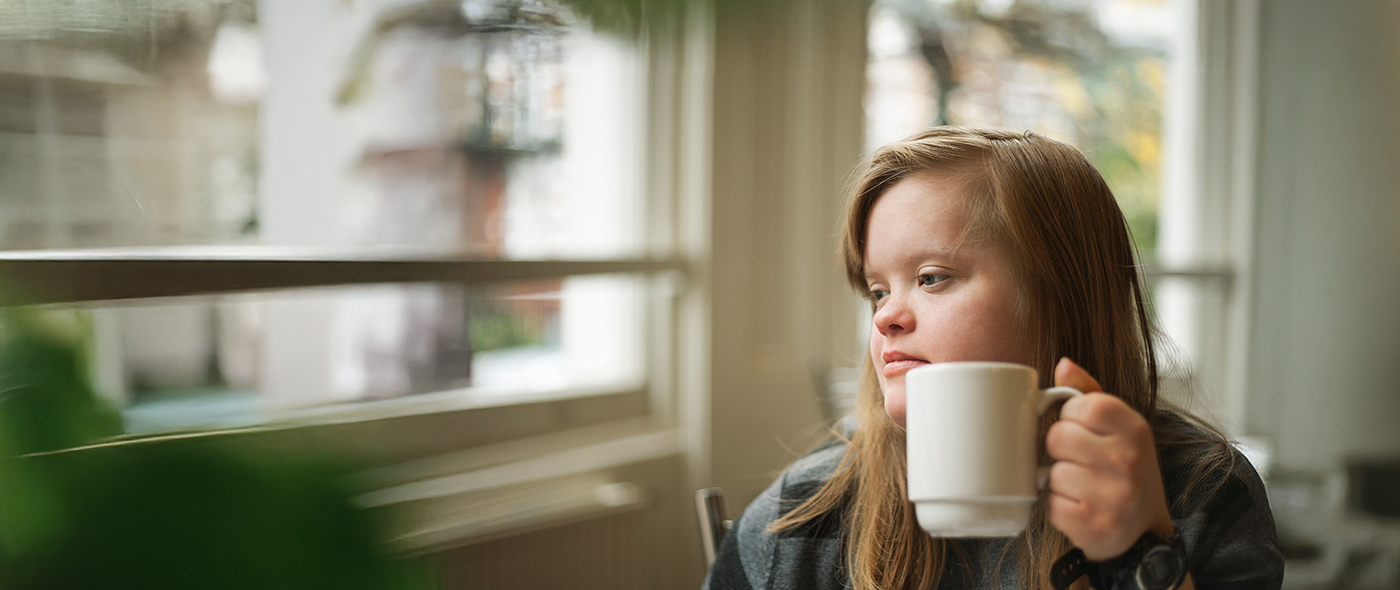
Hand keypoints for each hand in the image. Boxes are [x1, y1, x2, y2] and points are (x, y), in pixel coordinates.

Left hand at [1045, 358, 1174, 560]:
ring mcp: (1112, 495)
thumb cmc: (1125, 471)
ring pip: (1052, 472)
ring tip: (1084, 486)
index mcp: (1135, 429)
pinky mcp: (1092, 524)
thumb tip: (1063, 364)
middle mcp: (1127, 460)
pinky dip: (1058, 507)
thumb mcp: (1120, 428)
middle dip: (1062, 449)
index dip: (1071, 417)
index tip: (1085, 431)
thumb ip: (1090, 392)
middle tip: (1083, 461)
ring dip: (1060, 480)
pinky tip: (1081, 507)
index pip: (1077, 405)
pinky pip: (1051, 504)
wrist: (1144, 532)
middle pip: (1057, 436)